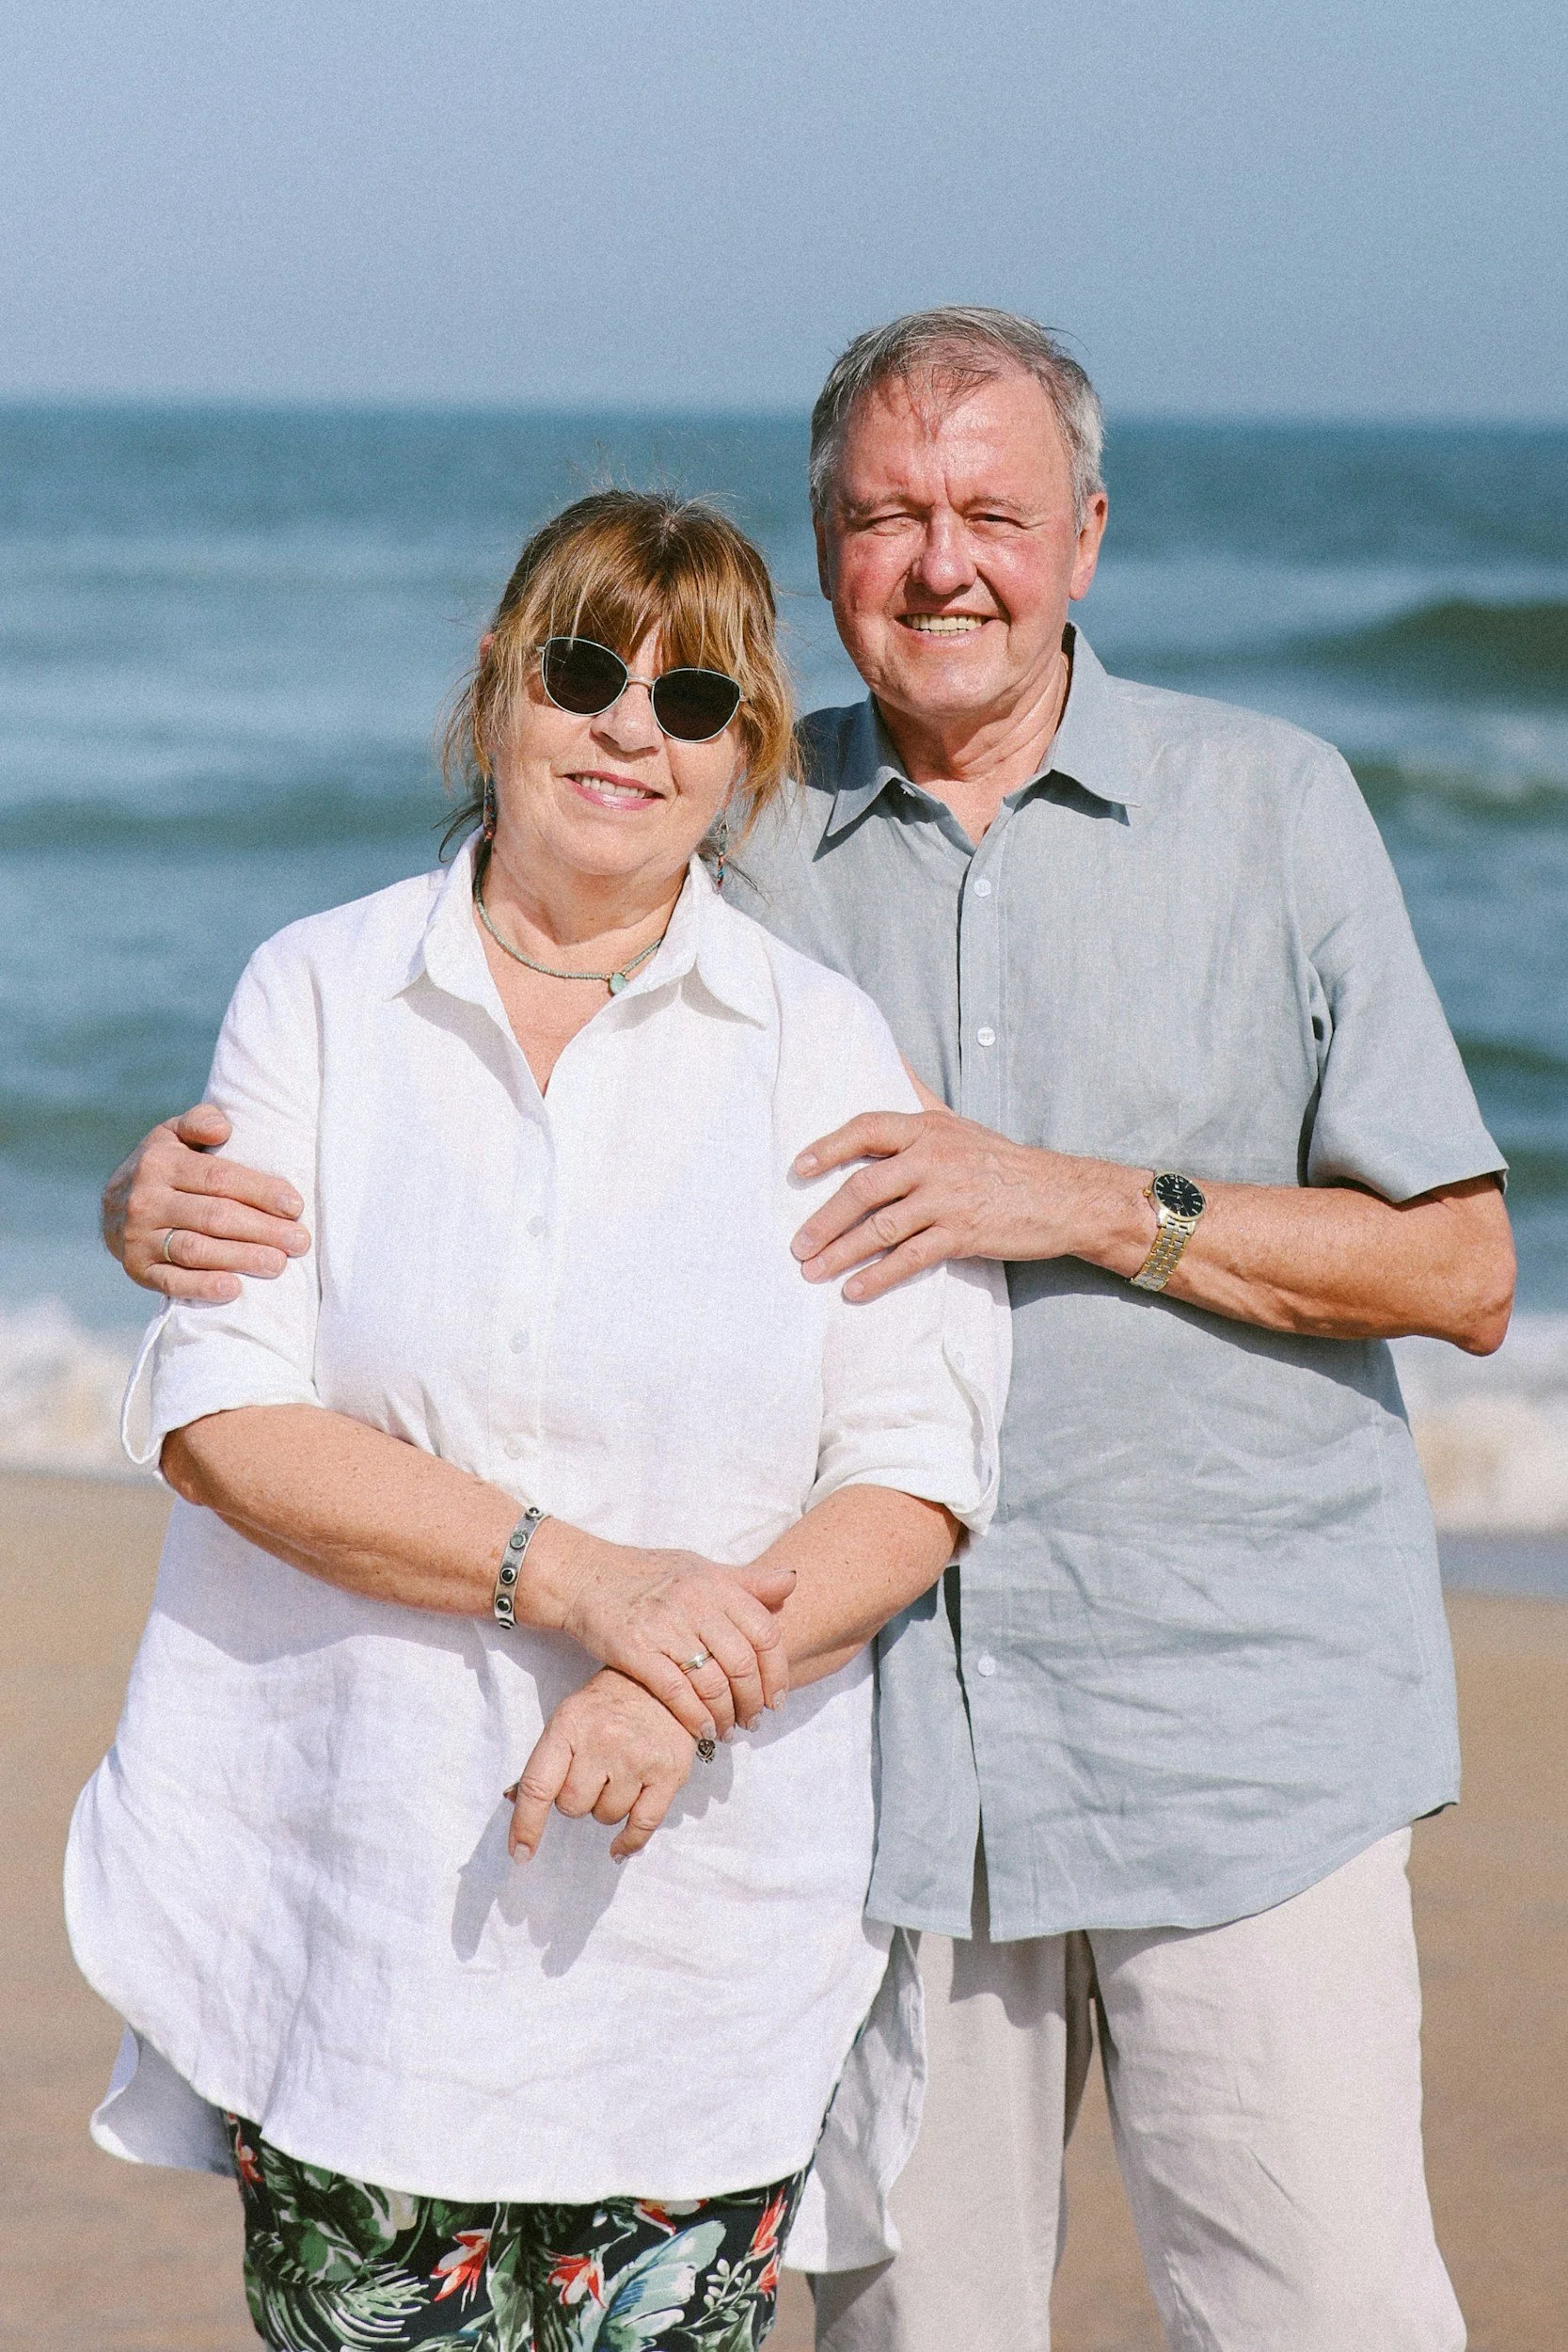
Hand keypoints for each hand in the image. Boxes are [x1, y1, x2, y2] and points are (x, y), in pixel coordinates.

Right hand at [103, 1105, 310, 1302]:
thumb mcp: (173, 1135)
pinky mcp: (137, 1269)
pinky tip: (233, 1288)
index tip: (295, 1207)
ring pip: (196, 1249)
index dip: (260, 1192)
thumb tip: (223, 1129)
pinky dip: (202, 1287)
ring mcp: (138, 1237)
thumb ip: (198, 1121)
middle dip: (262, 1230)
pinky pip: (170, 1281)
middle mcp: (146, 1200)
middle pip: (214, 1217)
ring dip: (240, 1258)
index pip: (219, 1178)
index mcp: (160, 1162)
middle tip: (299, 1242)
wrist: (111, 1207)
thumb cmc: (163, 1168)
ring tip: (278, 1264)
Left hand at [506, 1670, 696, 1861]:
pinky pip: (642, 1825)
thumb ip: (544, 1761)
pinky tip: (620, 1846)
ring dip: (606, 1808)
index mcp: (570, 1725)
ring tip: (617, 1778)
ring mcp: (638, 1758)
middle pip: (572, 1806)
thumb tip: (513, 1800)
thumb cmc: (608, 1705)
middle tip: (592, 1775)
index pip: (539, 1786)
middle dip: (577, 1800)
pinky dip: (629, 1841)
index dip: (526, 1824)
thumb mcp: (569, 1719)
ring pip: (606, 1816)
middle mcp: (603, 1740)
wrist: (664, 1683)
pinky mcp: (669, 1773)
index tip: (519, 1853)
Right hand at [531, 1525, 793, 1741]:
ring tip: (728, 1730)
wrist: (589, 1576)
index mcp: (716, 1583)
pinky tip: (702, 1730)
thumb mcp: (701, 1569)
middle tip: (753, 1721)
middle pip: (742, 1664)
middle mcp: (694, 1603)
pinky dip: (694, 1717)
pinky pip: (675, 1692)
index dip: (778, 1672)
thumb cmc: (650, 1574)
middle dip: (753, 1701)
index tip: (777, 1698)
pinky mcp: (635, 1650)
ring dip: (725, 1715)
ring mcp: (664, 1626)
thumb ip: (747, 1581)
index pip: (766, 1633)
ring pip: (712, 1682)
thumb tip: (792, 1582)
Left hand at [791, 1111, 1153, 1301]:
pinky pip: (911, 1259)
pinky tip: (854, 1291)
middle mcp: (933, 1160)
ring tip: (812, 1271)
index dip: (828, 1148)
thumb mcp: (956, 1120)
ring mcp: (947, 1199)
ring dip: (842, 1253)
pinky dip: (879, 1277)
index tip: (798, 1169)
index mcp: (927, 1129)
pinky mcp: (962, 1234)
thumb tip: (890, 1055)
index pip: (866, 1129)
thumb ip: (918, 1093)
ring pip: (882, 1228)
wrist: (1058, 1195)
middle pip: (864, 1187)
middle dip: (825, 1219)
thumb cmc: (999, 1160)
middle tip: (797, 1244)